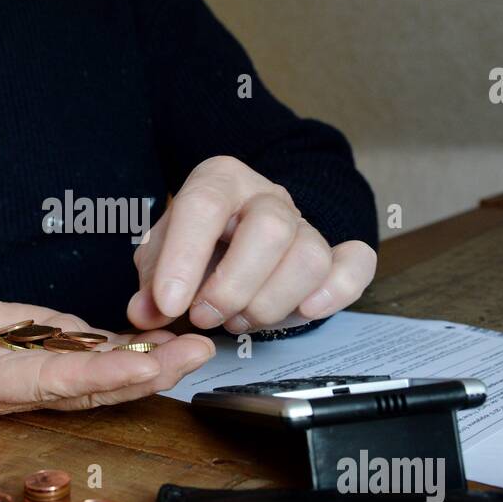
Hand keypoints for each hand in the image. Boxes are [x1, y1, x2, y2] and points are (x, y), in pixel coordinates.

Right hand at [0, 278, 215, 414]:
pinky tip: (175, 341)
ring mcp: (44, 379)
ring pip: (106, 378)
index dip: (95, 376)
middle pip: (91, 389)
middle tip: (195, 354)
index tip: (141, 363)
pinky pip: (104, 360)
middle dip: (145, 375)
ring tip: (200, 346)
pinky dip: (140, 352)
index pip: (47, 382)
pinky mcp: (59, 358)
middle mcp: (23, 393)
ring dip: (155, 365)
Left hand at [127, 156, 376, 333]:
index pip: (205, 205)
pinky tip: (306, 310)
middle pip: (270, 230)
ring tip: (239, 321)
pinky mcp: (334, 253)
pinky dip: (336, 291)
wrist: (236, 234)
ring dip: (270, 304)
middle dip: (234, 286)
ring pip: (309, 257)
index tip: (168, 304)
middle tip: (205, 316)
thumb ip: (151, 281)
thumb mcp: (160, 254)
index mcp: (220, 181)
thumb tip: (146, 312)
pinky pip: (355, 264)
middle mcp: (267, 197)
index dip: (184, 258)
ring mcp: (305, 224)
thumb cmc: (196, 244)